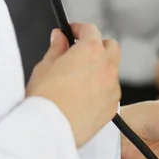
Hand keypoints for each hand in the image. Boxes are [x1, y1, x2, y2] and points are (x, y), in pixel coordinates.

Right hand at [26, 23, 120, 147]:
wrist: (49, 130)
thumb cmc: (44, 98)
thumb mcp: (44, 66)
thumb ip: (57, 48)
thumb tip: (60, 37)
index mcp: (90, 51)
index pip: (91, 30)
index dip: (80, 29)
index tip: (73, 31)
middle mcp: (107, 66)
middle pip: (111, 46)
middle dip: (99, 45)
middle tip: (82, 52)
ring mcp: (113, 86)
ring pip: (113, 70)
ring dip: (101, 69)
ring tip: (81, 79)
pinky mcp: (114, 105)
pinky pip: (111, 91)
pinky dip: (102, 90)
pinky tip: (85, 97)